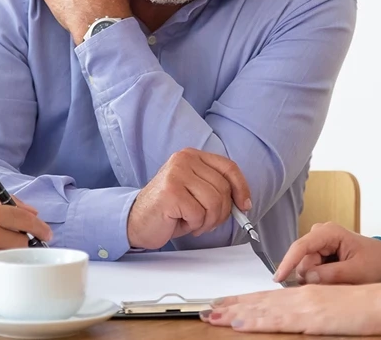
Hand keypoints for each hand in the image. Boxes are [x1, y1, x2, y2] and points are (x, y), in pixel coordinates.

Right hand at [0, 199, 52, 288]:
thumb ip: (7, 206)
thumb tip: (35, 214)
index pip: (24, 219)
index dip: (40, 227)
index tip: (47, 233)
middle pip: (23, 242)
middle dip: (21, 243)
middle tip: (10, 243)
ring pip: (13, 259)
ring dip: (11, 257)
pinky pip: (0, 274)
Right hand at [127, 148, 251, 249]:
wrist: (136, 221)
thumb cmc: (168, 209)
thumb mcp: (196, 192)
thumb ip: (217, 189)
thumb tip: (244, 203)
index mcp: (192, 155)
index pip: (229, 167)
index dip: (242, 188)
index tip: (244, 205)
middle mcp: (183, 159)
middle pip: (223, 188)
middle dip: (221, 212)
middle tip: (205, 221)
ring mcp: (176, 174)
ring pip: (214, 202)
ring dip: (207, 221)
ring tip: (193, 222)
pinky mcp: (171, 192)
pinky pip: (199, 214)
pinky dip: (194, 225)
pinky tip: (181, 222)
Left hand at [201, 280, 380, 335]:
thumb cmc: (366, 308)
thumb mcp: (332, 311)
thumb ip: (312, 314)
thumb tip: (298, 321)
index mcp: (304, 295)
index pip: (266, 299)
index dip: (242, 302)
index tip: (222, 305)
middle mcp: (299, 297)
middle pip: (257, 302)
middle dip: (229, 306)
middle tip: (205, 309)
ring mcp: (303, 305)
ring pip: (260, 309)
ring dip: (233, 312)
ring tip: (211, 315)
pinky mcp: (310, 317)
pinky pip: (275, 319)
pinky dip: (254, 319)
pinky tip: (238, 321)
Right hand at [274, 222, 380, 284]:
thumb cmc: (374, 261)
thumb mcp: (357, 272)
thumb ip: (332, 274)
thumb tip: (308, 277)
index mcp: (329, 233)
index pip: (301, 247)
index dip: (288, 262)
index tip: (278, 278)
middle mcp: (319, 234)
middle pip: (302, 260)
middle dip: (313, 276)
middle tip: (336, 283)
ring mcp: (318, 242)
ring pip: (305, 267)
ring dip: (318, 278)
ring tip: (339, 279)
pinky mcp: (318, 252)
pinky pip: (311, 269)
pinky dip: (320, 277)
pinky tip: (334, 277)